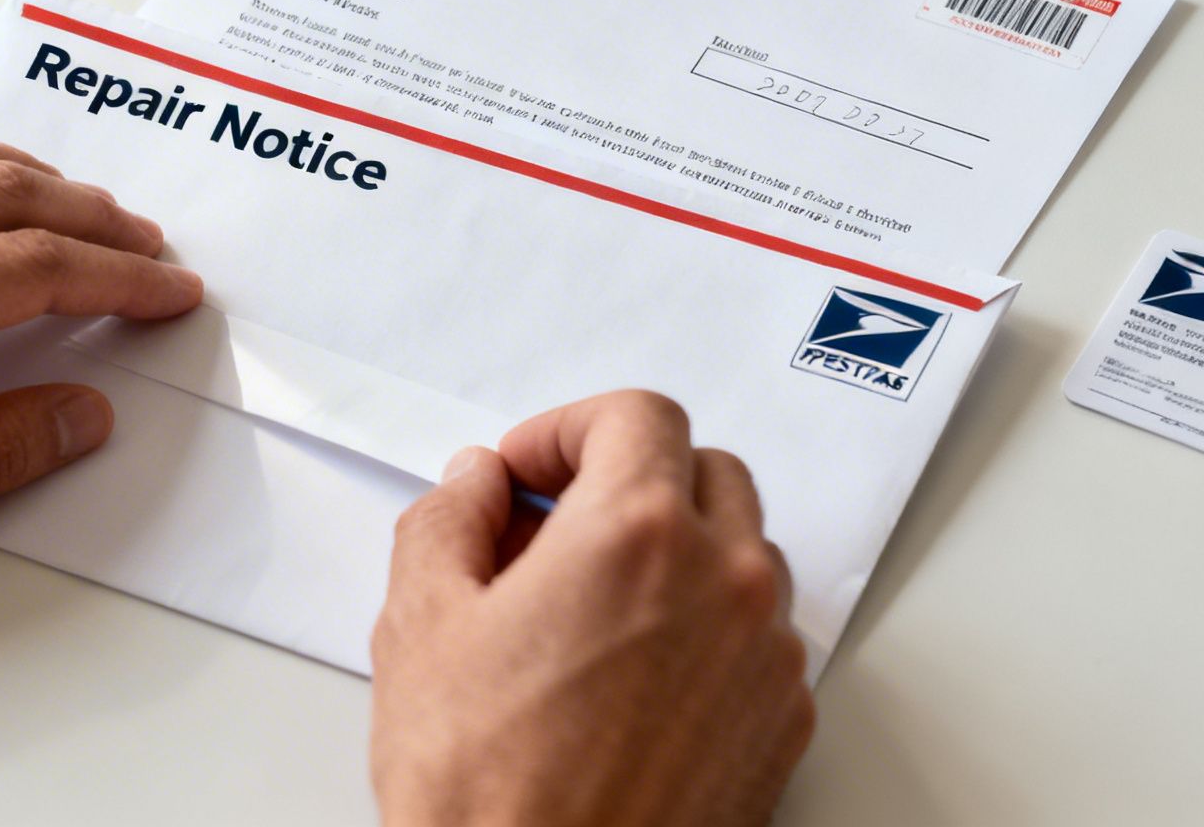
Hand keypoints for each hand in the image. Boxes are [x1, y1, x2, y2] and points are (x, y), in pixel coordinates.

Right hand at [370, 391, 814, 826]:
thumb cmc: (488, 793)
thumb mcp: (420, 626)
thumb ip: (449, 521)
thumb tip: (475, 487)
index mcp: (636, 533)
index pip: (636, 414)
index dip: (568, 429)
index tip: (528, 471)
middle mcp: (724, 580)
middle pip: (702, 469)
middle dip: (626, 480)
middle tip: (554, 527)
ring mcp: (766, 655)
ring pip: (742, 551)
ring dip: (676, 551)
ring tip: (590, 607)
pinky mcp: (783, 723)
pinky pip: (759, 636)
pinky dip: (707, 627)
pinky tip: (633, 674)